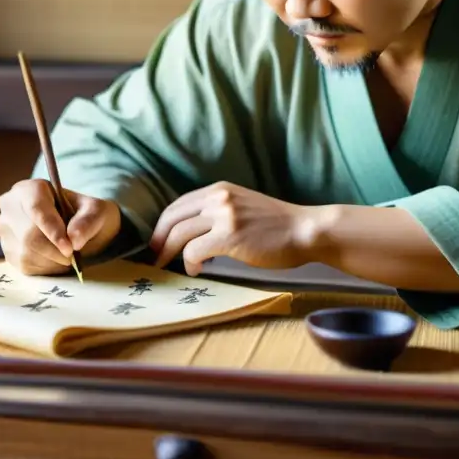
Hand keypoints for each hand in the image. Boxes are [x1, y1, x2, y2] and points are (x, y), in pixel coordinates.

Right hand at [0, 178, 120, 274]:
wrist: (78, 229)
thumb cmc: (85, 214)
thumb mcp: (96, 211)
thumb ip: (88, 221)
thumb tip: (74, 239)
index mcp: (29, 189)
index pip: (36, 209)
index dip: (52, 230)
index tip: (69, 248)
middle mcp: (10, 206)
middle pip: (28, 234)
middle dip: (54, 250)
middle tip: (72, 257)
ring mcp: (6, 230)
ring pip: (26, 253)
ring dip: (52, 261)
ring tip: (67, 257)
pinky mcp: (8, 251)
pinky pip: (25, 265)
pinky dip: (46, 268)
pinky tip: (57, 261)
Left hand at [149, 181, 319, 275]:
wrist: (304, 230)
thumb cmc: (278, 225)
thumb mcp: (242, 206)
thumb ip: (218, 212)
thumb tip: (193, 233)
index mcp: (219, 188)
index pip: (178, 204)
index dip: (163, 224)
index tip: (158, 240)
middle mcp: (218, 197)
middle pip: (172, 217)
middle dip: (158, 239)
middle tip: (154, 256)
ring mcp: (224, 215)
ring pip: (179, 234)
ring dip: (168, 253)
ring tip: (167, 266)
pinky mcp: (229, 236)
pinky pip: (194, 251)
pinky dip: (189, 264)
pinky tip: (196, 271)